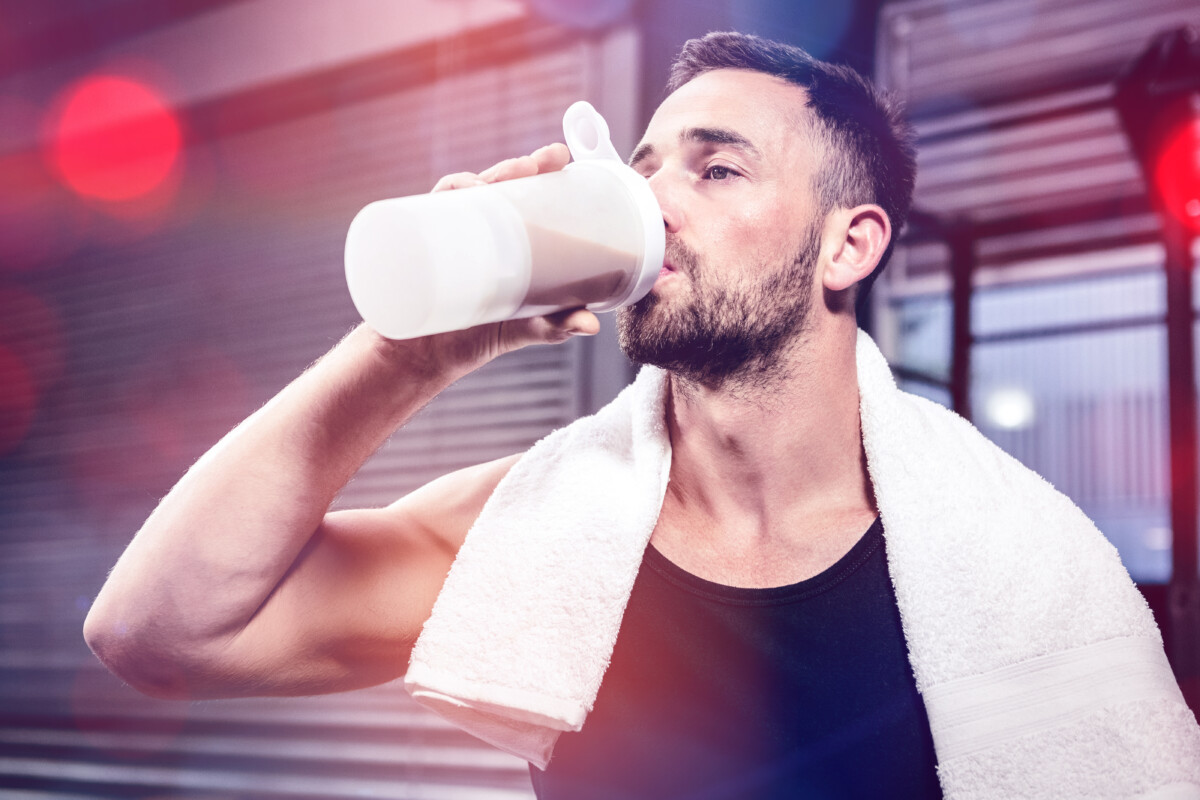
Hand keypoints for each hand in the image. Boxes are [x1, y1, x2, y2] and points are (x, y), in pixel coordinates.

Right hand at [385, 144, 599, 371]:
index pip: (524, 191)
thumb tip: (592, 327)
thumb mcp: (528, 327)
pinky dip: (441, 200)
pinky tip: (458, 199)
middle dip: (514, 167)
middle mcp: (477, 228)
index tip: (559, 156)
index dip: (540, 167)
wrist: (427, 357)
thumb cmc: (480, 334)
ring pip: (461, 193)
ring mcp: (448, 235)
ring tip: (492, 185)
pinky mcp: (422, 248)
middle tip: (534, 165)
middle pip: (495, 183)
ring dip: (476, 179)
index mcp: (507, 236)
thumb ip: (558, 326)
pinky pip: (426, 214)